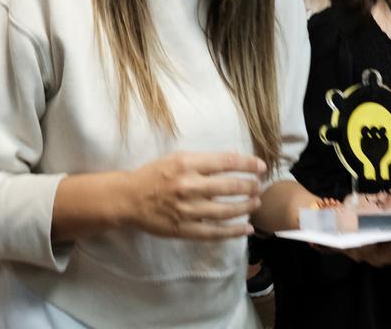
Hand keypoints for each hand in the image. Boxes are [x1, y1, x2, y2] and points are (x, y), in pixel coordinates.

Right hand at [123, 152, 264, 240]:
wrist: (129, 198)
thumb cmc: (155, 174)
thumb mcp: (177, 158)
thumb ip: (205, 160)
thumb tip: (235, 158)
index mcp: (187, 163)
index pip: (226, 162)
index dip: (248, 164)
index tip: (261, 167)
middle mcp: (188, 185)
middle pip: (229, 186)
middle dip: (250, 186)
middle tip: (259, 186)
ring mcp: (187, 210)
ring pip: (225, 211)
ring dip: (245, 207)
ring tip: (255, 204)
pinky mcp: (184, 229)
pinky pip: (214, 233)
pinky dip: (233, 232)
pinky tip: (246, 229)